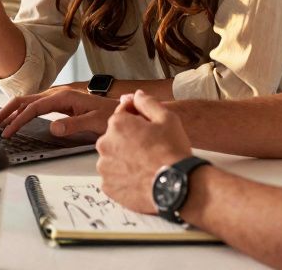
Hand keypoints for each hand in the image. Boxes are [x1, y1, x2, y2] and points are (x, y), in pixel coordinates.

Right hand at [0, 87, 116, 138]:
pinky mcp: (56, 105)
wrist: (122, 110)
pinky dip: (18, 114)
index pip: (32, 108)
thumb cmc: (111, 116)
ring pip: (25, 102)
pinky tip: (13, 122)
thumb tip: (53, 128)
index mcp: (62, 98)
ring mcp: (55, 99)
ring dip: (8, 113)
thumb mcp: (95, 122)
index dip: (17, 121)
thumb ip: (74, 125)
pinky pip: (32, 107)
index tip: (7, 134)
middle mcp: (56, 95)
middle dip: (4, 114)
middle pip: (22, 101)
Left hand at [96, 91, 193, 213]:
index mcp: (117, 124)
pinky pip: (114, 177)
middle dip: (130, 139)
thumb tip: (136, 95)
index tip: (149, 128)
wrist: (177, 187)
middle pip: (116, 136)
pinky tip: (140, 177)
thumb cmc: (172, 152)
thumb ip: (147, 102)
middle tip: (150, 148)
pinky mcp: (108, 186)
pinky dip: (124, 177)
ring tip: (146, 165)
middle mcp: (105, 143)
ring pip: (114, 157)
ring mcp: (105, 167)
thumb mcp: (167, 118)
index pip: (123, 113)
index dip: (137, 118)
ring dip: (125, 158)